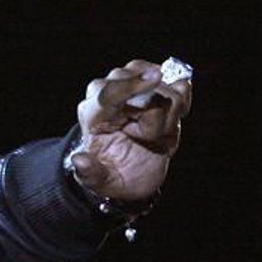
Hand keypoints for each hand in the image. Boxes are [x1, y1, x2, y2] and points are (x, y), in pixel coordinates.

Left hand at [70, 59, 192, 201]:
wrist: (137, 171)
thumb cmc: (117, 174)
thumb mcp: (103, 182)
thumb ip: (91, 173)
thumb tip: (80, 160)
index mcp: (92, 115)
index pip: (108, 92)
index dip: (131, 85)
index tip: (156, 78)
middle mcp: (108, 93)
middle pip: (137, 82)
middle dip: (154, 114)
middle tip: (148, 139)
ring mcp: (132, 87)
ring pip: (159, 82)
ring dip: (167, 112)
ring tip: (155, 134)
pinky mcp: (156, 87)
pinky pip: (178, 85)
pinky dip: (181, 102)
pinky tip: (170, 120)